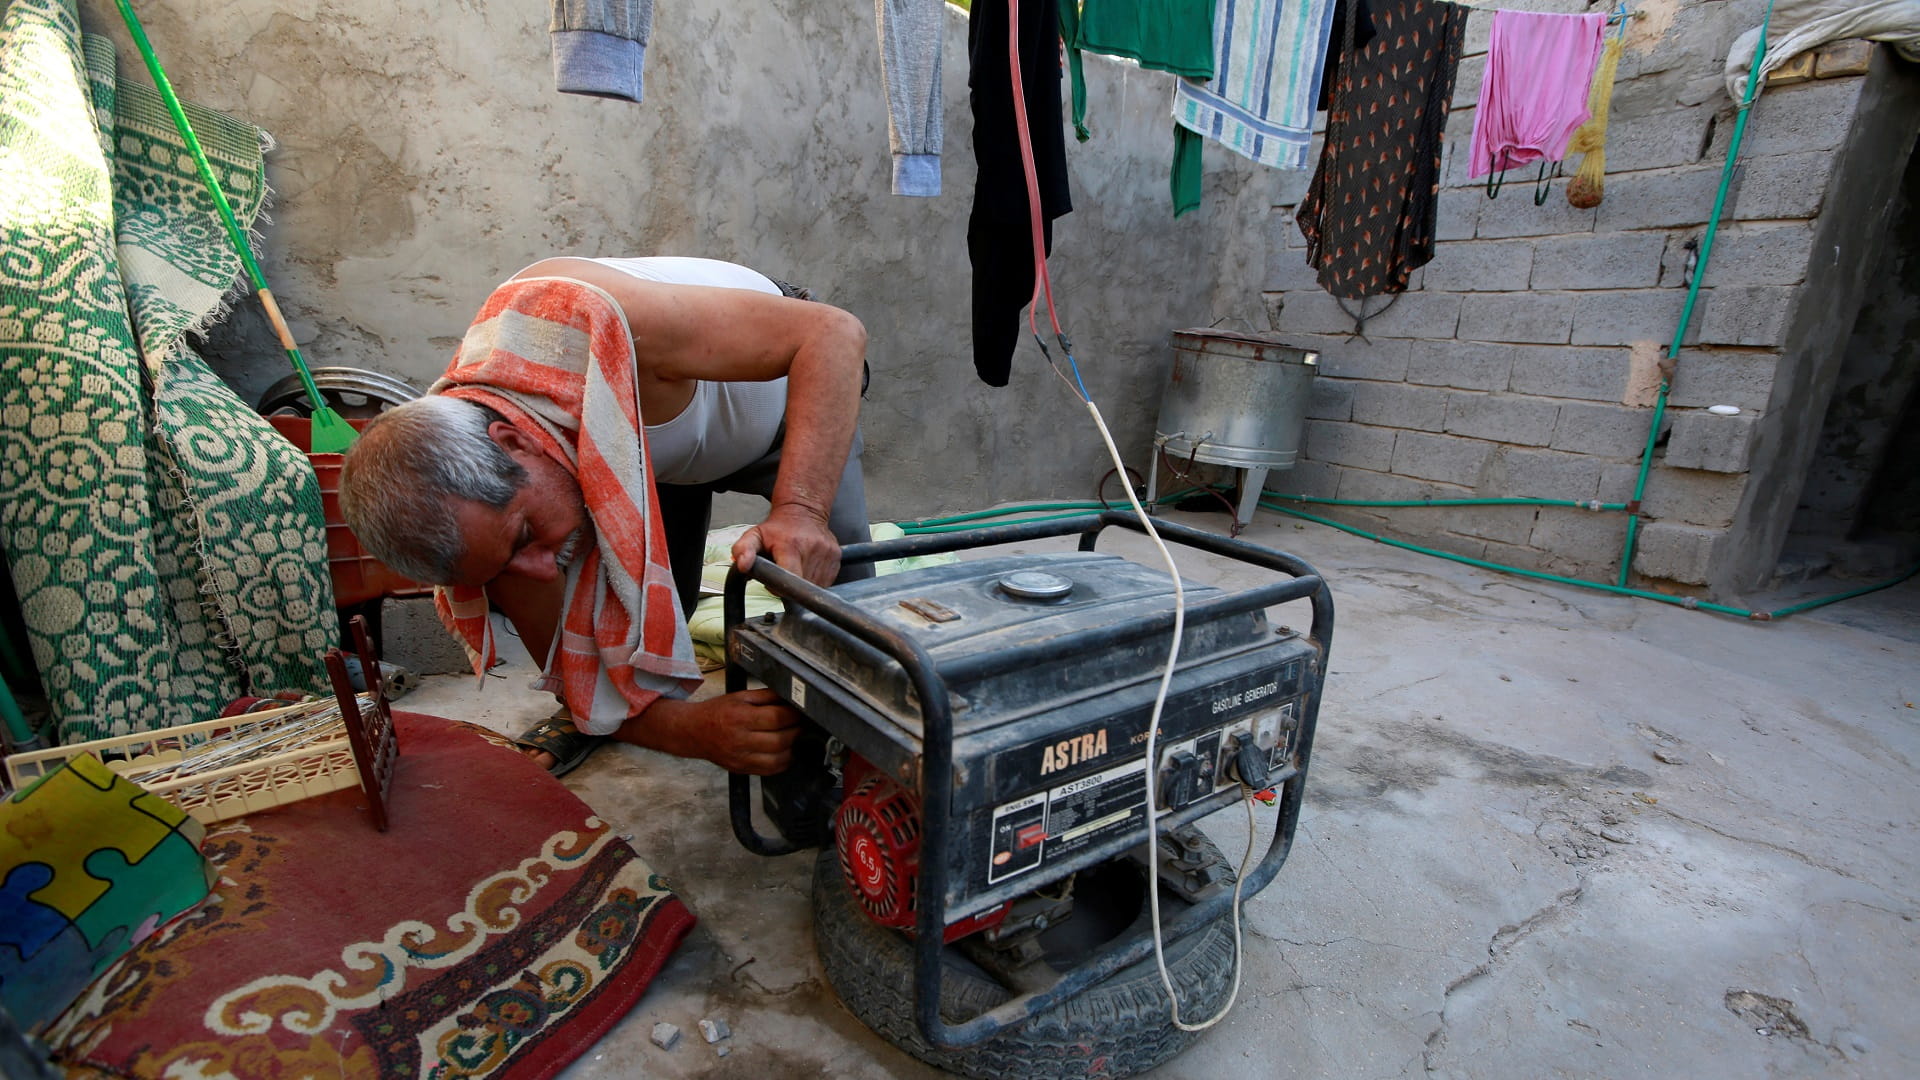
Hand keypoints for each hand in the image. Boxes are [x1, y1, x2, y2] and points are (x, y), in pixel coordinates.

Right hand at [636, 690, 801, 774]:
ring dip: (792, 748)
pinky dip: (783, 763)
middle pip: (780, 740)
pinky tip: (785, 752)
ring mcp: (740, 758)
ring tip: (793, 738)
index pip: (776, 718)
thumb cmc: (717, 712)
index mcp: (740, 718)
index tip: (800, 712)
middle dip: (796, 731)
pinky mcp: (741, 769)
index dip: (794, 715)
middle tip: (800, 724)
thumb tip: (791, 696)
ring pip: (778, 759)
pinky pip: (769, 771)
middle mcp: (740, 740)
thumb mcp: (740, 697)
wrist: (693, 732)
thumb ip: (766, 696)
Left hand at [733, 504, 841, 586]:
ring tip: (796, 568)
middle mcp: (813, 548)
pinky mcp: (837, 558)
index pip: (791, 579)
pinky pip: (826, 581)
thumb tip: (742, 565)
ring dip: (804, 583)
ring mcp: (828, 554)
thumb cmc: (778, 528)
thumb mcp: (754, 534)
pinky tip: (807, 567)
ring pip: (815, 586)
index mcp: (791, 545)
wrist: (804, 511)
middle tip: (784, 572)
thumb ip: (743, 549)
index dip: (781, 587)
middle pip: (802, 586)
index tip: (776, 583)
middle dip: (791, 585)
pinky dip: (815, 580)